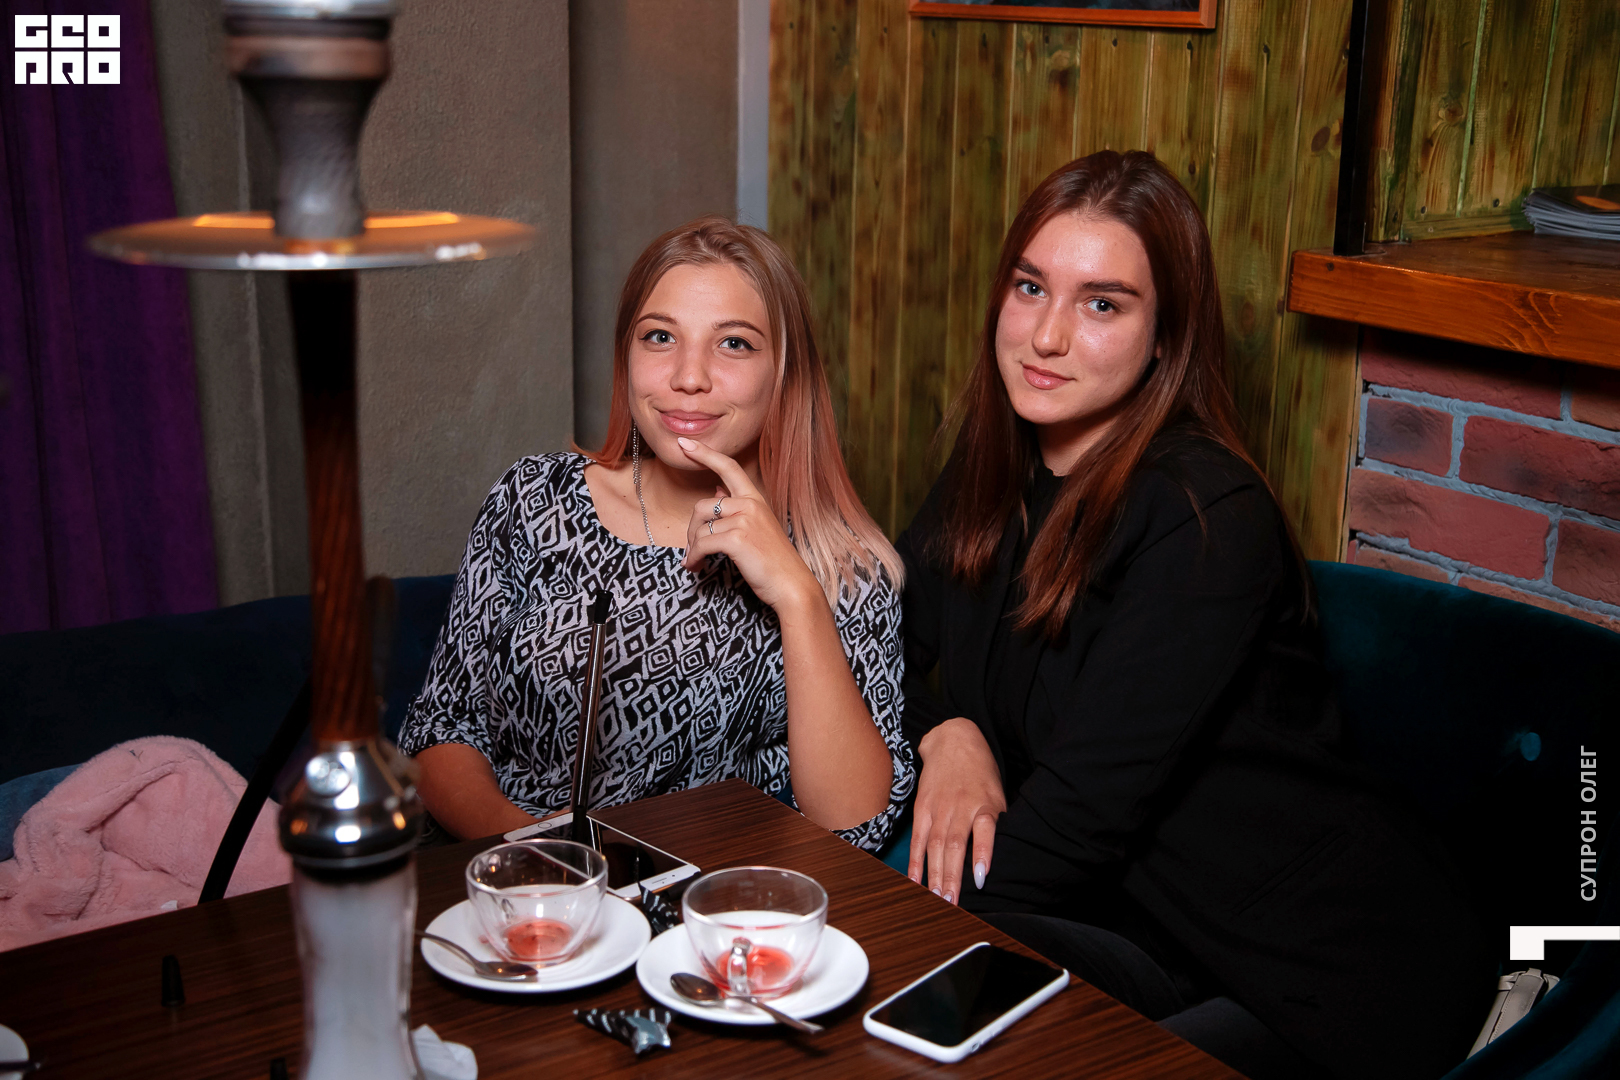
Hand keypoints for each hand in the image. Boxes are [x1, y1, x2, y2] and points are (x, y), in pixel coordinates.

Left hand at [676, 437, 820, 611]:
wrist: (792, 585)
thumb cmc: (774, 561)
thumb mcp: (757, 529)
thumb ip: (736, 508)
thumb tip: (717, 490)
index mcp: (756, 499)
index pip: (728, 467)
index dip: (705, 454)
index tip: (685, 443)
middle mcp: (750, 505)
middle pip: (702, 506)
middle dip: (690, 530)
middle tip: (692, 550)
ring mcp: (744, 520)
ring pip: (699, 528)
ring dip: (692, 548)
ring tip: (695, 562)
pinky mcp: (737, 539)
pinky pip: (702, 544)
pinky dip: (694, 557)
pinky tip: (696, 567)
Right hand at [909, 717, 1004, 903]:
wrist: (953, 741)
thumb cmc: (980, 772)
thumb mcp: (998, 794)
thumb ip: (995, 823)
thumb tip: (996, 857)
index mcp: (984, 804)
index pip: (984, 831)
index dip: (982, 854)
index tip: (980, 878)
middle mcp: (960, 807)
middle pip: (954, 845)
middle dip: (951, 876)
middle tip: (950, 903)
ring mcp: (938, 808)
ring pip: (935, 845)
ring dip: (934, 874)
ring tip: (935, 898)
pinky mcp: (922, 808)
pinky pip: (918, 838)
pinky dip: (916, 861)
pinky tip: (915, 880)